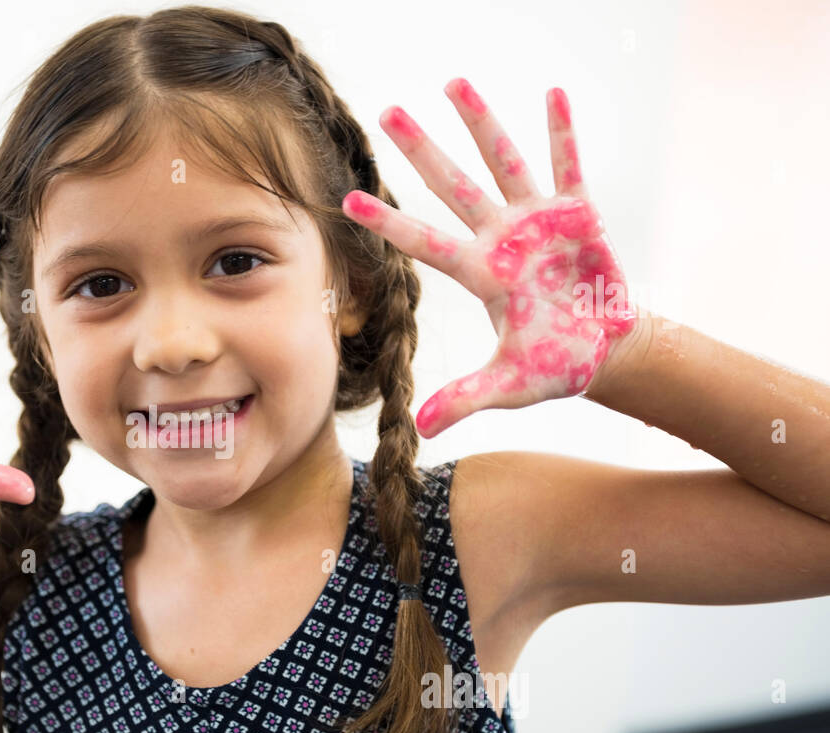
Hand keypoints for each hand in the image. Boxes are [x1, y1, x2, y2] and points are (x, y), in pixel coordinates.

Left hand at [342, 78, 639, 438]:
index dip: (389, 222)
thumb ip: (467, 398)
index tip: (348, 200)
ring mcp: (537, 222)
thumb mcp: (510, 385)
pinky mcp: (577, 214)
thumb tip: (424, 430)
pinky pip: (567, 165)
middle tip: (387, 110)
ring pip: (502, 162)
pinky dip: (561, 132)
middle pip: (453, 186)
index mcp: (482, 275)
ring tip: (453, 82)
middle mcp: (501, 240)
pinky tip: (551, 93)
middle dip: (422, 149)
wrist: (604, 351)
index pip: (424, 243)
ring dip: (482, 123)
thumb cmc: (553, 366)